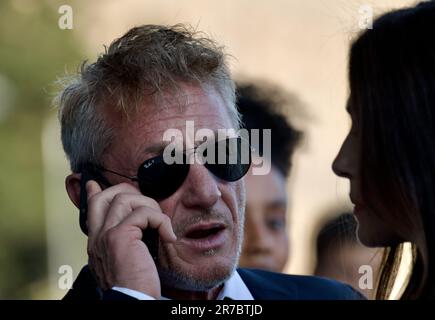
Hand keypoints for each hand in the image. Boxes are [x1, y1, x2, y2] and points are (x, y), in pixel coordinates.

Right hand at [85, 180, 176, 297]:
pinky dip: (162, 222)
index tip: (92, 184)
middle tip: (147, 204)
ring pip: (126, 199)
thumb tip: (135, 226)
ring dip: (150, 207)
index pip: (91, 210)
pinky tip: (168, 237)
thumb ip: (124, 242)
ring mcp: (106, 234)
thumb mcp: (126, 260)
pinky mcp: (120, 236)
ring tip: (161, 226)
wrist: (132, 302)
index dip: (93, 194)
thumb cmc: (135, 285)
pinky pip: (144, 213)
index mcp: (97, 243)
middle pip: (106, 196)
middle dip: (128, 191)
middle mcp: (97, 237)